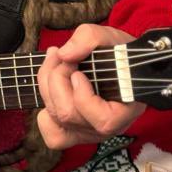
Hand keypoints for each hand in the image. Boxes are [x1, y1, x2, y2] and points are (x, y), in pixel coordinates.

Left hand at [36, 24, 144, 149]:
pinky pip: (53, 136)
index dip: (83, 95)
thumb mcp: (108, 36)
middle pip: (68, 115)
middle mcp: (107, 128)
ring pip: (56, 119)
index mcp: (125, 110)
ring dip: (47, 86)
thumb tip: (64, 54)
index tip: (79, 72)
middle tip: (63, 58)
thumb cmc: (117, 53)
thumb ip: (88, 38)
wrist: (119, 63)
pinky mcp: (75, 133)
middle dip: (57, 79)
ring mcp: (89, 132)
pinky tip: (52, 91)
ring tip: (55, 64)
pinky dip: (45, 113)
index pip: (103, 120)